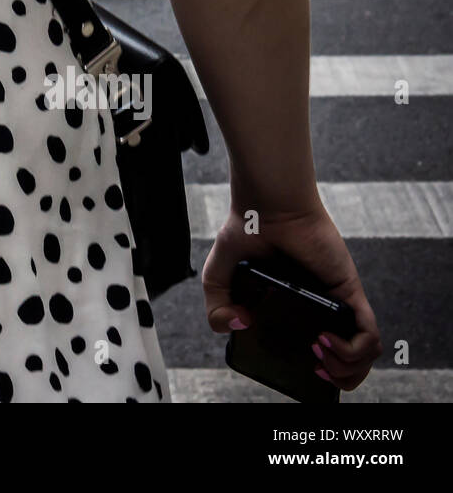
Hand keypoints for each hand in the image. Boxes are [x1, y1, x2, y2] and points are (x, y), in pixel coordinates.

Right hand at [202, 201, 381, 392]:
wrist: (265, 206)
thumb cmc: (244, 231)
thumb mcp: (217, 277)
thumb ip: (216, 309)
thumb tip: (241, 326)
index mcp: (293, 308)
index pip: (315, 350)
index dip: (312, 370)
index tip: (297, 368)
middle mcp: (319, 309)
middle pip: (348, 362)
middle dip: (337, 379)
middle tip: (314, 369)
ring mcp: (338, 303)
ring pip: (364, 355)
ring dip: (347, 371)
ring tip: (319, 357)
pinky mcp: (350, 294)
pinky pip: (368, 336)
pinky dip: (353, 351)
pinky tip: (325, 341)